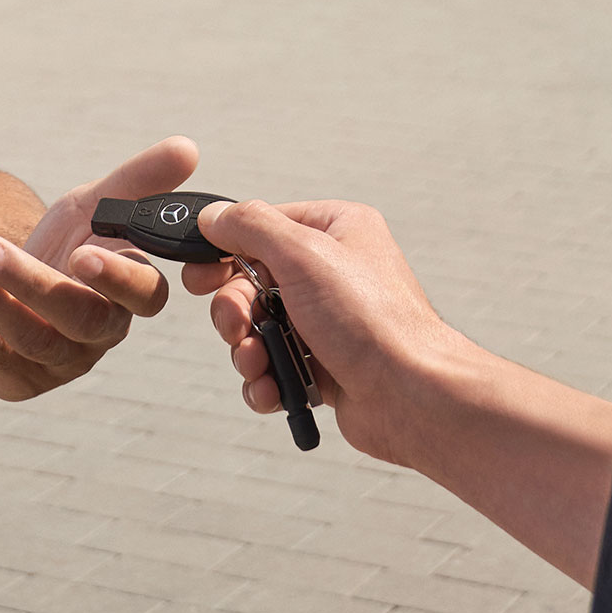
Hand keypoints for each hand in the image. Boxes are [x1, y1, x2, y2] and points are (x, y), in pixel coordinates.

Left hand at [0, 136, 188, 399]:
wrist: (8, 279)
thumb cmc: (66, 241)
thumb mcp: (97, 205)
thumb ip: (140, 180)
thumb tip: (188, 146)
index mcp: (131, 296)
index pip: (144, 295)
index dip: (118, 279)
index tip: (82, 253)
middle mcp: (100, 336)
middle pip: (77, 318)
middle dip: (30, 282)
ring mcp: (59, 363)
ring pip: (28, 337)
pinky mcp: (16, 380)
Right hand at [183, 197, 476, 467]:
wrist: (411, 396)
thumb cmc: (371, 320)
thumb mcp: (304, 254)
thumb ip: (252, 227)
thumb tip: (214, 216)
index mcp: (336, 230)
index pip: (263, 226)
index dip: (225, 251)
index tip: (199, 276)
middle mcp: (332, 272)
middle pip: (251, 282)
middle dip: (235, 312)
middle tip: (238, 328)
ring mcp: (328, 322)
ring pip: (258, 330)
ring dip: (246, 351)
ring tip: (260, 366)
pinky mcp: (324, 366)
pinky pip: (274, 367)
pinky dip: (265, 381)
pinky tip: (272, 391)